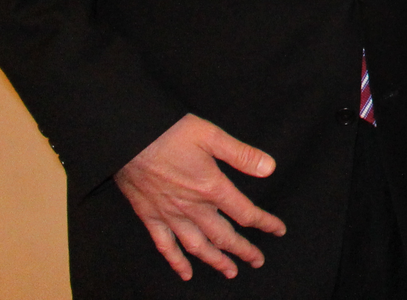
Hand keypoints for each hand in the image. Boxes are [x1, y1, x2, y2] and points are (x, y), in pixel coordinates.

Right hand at [113, 114, 285, 280]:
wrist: (129, 138)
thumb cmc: (170, 133)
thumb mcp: (212, 136)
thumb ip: (242, 155)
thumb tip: (270, 168)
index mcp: (211, 187)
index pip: (245, 213)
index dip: (265, 223)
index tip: (278, 230)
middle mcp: (192, 207)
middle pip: (224, 236)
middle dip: (243, 250)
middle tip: (257, 260)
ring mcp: (170, 215)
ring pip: (197, 246)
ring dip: (215, 261)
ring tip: (230, 271)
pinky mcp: (150, 216)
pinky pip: (165, 246)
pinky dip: (176, 261)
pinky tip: (186, 273)